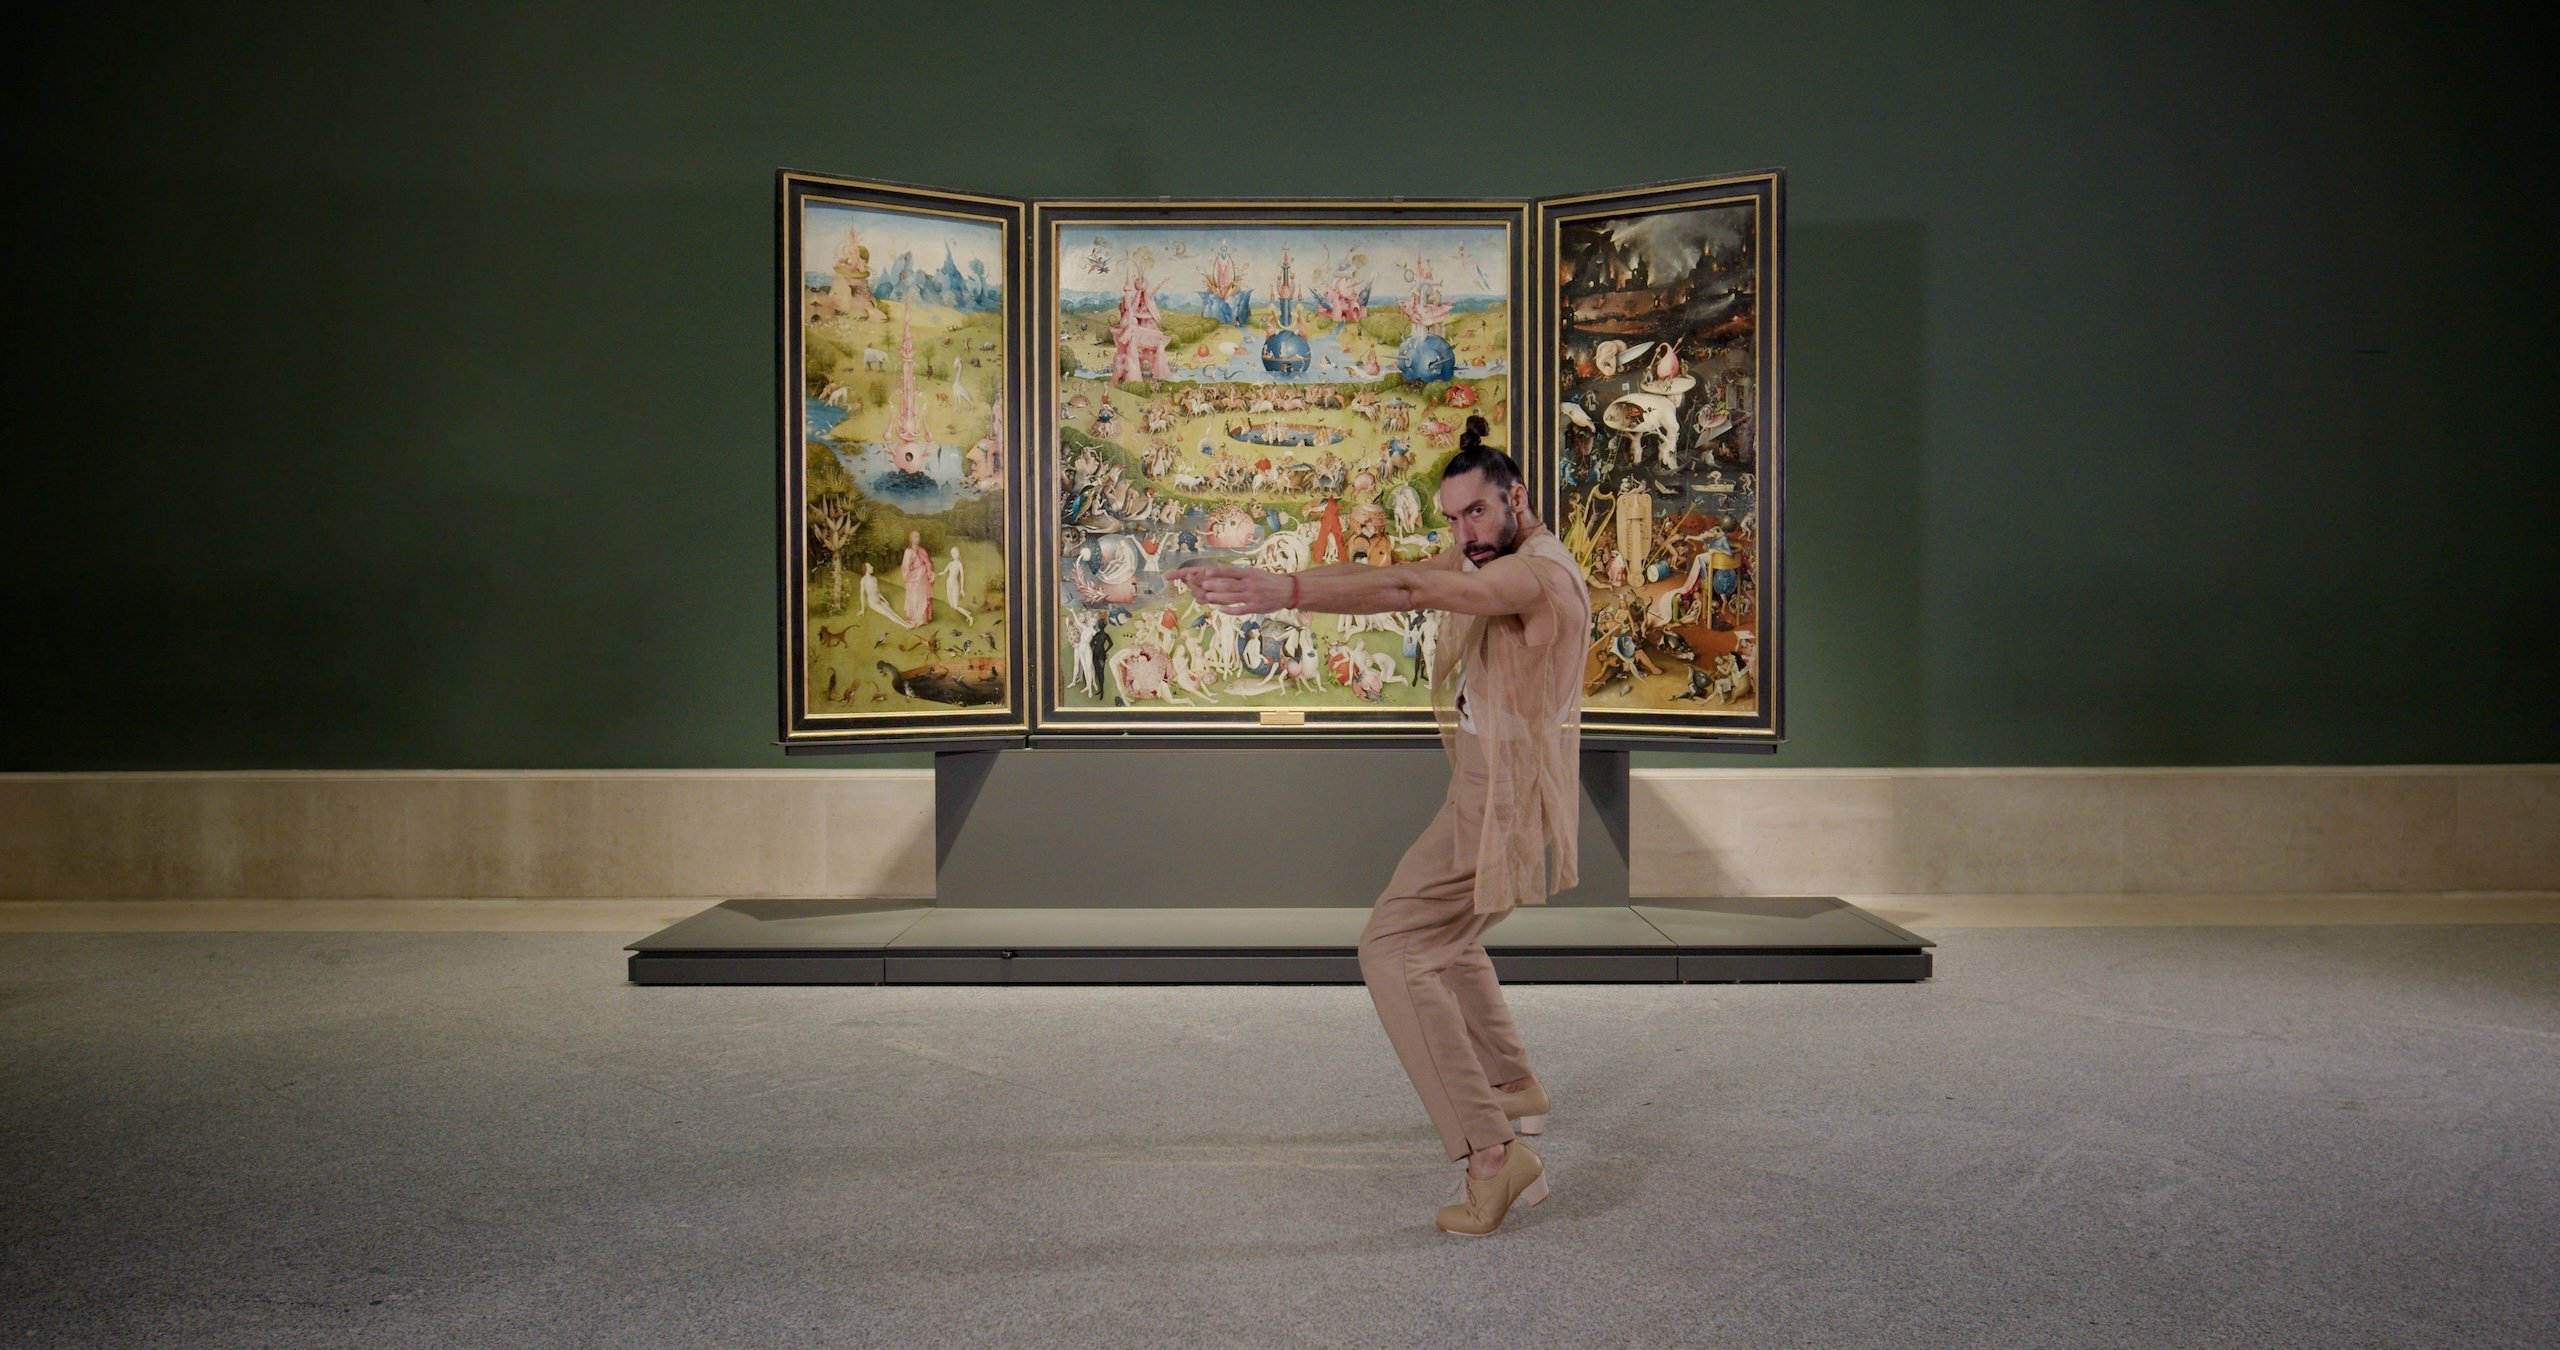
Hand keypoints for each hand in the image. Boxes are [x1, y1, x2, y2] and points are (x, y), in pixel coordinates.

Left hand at [1170, 564, 1289, 615]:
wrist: (1288, 591)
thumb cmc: (1269, 581)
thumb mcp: (1256, 573)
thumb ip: (1242, 575)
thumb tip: (1224, 574)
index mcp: (1250, 574)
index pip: (1231, 572)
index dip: (1218, 572)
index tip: (1207, 572)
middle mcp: (1250, 584)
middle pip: (1229, 585)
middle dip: (1215, 586)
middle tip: (1202, 586)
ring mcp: (1253, 597)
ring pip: (1232, 598)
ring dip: (1218, 598)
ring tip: (1207, 597)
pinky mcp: (1256, 608)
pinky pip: (1240, 610)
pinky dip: (1229, 610)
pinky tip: (1220, 609)